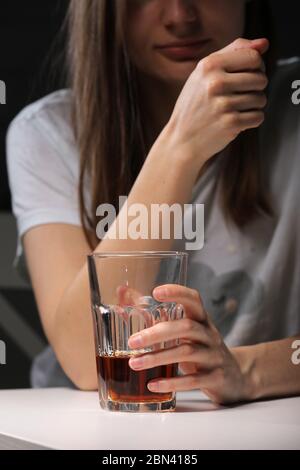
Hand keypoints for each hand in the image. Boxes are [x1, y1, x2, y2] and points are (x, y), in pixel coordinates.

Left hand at [128, 284, 251, 404]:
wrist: (235, 376)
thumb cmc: (200, 348)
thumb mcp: (184, 330)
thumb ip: (155, 313)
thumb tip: (123, 291)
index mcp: (201, 319)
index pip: (194, 299)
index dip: (177, 293)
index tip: (156, 292)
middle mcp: (209, 334)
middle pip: (186, 327)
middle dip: (157, 333)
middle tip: (132, 341)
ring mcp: (214, 356)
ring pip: (187, 353)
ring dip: (158, 358)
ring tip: (134, 363)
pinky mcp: (215, 378)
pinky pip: (193, 380)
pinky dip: (171, 382)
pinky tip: (152, 384)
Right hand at [166, 37, 268, 168]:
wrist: (181, 139)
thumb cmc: (194, 105)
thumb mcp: (204, 73)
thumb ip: (233, 53)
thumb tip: (264, 43)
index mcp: (209, 65)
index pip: (253, 56)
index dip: (257, 67)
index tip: (248, 75)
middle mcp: (216, 83)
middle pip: (261, 78)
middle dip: (256, 88)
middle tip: (239, 96)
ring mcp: (223, 104)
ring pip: (261, 99)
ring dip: (253, 106)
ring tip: (235, 109)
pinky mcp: (230, 123)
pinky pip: (258, 117)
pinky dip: (251, 121)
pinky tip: (236, 121)